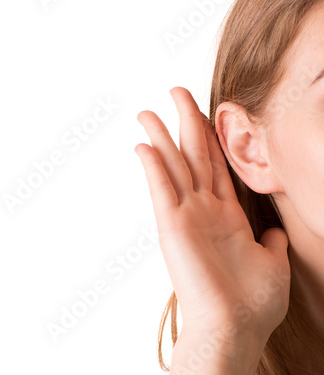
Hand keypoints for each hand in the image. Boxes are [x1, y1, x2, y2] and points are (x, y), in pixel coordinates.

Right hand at [134, 87, 289, 342]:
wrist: (235, 327)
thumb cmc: (253, 302)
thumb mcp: (272, 263)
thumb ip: (271, 241)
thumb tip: (277, 232)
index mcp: (227, 214)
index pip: (216, 165)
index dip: (211, 137)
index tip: (204, 112)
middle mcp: (203, 209)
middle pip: (193, 156)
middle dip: (186, 122)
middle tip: (176, 93)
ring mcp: (185, 216)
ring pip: (172, 166)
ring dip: (161, 137)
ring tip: (147, 112)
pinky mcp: (172, 226)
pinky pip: (160, 190)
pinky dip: (152, 167)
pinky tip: (144, 146)